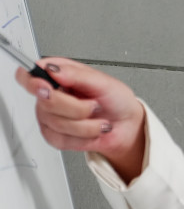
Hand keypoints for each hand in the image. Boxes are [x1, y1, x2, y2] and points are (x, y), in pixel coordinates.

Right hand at [15, 58, 145, 182]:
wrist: (126, 126)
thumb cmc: (117, 100)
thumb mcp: (103, 82)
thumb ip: (76, 75)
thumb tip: (52, 69)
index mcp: (60, 74)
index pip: (30, 74)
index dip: (32, 80)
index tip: (46, 86)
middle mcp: (52, 94)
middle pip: (45, 102)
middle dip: (75, 107)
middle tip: (94, 105)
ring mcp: (51, 116)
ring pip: (56, 123)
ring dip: (85, 124)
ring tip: (98, 119)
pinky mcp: (55, 136)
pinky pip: (61, 139)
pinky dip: (83, 137)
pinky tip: (92, 130)